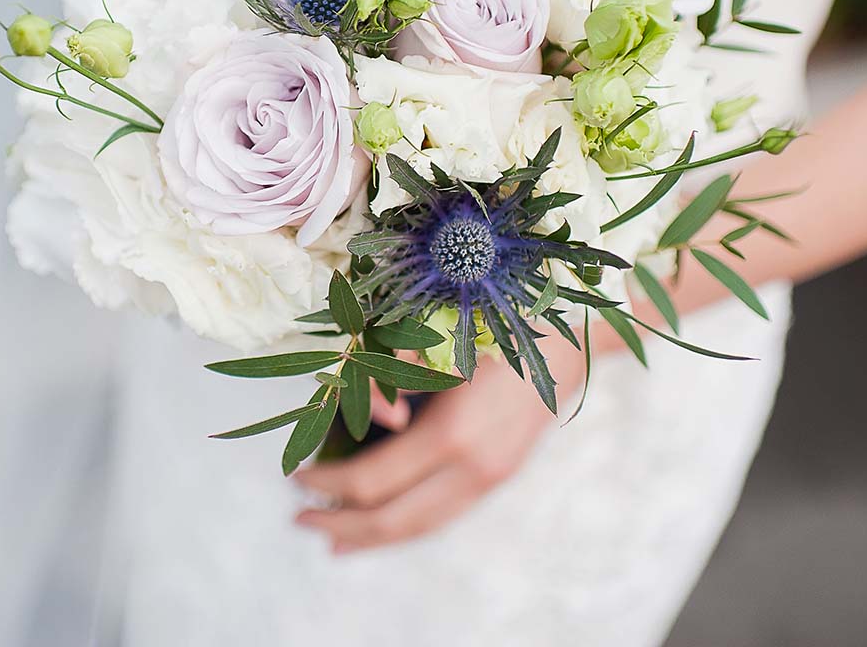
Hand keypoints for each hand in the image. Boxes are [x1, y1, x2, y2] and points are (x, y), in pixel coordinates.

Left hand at [294, 345, 584, 553]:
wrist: (569, 338)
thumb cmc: (498, 325)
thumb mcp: (437, 341)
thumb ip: (392, 376)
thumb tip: (372, 416)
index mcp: (454, 434)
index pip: (374, 480)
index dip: (331, 482)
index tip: (298, 478)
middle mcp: (475, 467)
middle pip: (396, 519)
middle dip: (344, 525)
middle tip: (301, 519)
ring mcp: (492, 477)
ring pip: (422, 527)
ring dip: (374, 537)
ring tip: (336, 541)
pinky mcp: (500, 475)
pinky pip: (444, 516)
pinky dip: (407, 527)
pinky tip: (387, 525)